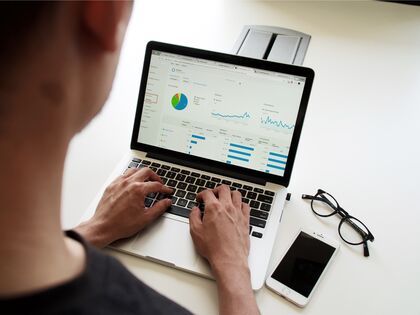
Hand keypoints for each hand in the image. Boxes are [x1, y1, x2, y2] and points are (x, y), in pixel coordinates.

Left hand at [76, 167, 172, 247]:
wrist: (103, 227)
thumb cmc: (121, 224)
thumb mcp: (145, 218)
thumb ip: (159, 208)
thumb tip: (167, 202)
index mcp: (138, 190)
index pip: (156, 185)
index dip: (164, 188)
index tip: (167, 191)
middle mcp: (128, 183)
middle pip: (146, 171)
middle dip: (155, 177)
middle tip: (159, 183)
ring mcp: (118, 183)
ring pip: (134, 170)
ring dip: (142, 173)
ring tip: (146, 180)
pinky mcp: (111, 186)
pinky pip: (122, 175)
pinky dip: (130, 176)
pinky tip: (132, 182)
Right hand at [189, 185, 258, 314]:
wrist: (229, 259)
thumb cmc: (213, 248)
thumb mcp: (195, 232)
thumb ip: (193, 217)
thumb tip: (195, 210)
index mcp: (214, 208)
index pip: (207, 193)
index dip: (201, 194)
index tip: (200, 198)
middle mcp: (227, 208)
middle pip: (224, 189)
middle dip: (216, 190)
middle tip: (212, 195)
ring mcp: (238, 213)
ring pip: (236, 194)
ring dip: (229, 194)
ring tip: (225, 199)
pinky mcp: (246, 220)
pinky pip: (245, 205)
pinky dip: (240, 204)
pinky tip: (237, 208)